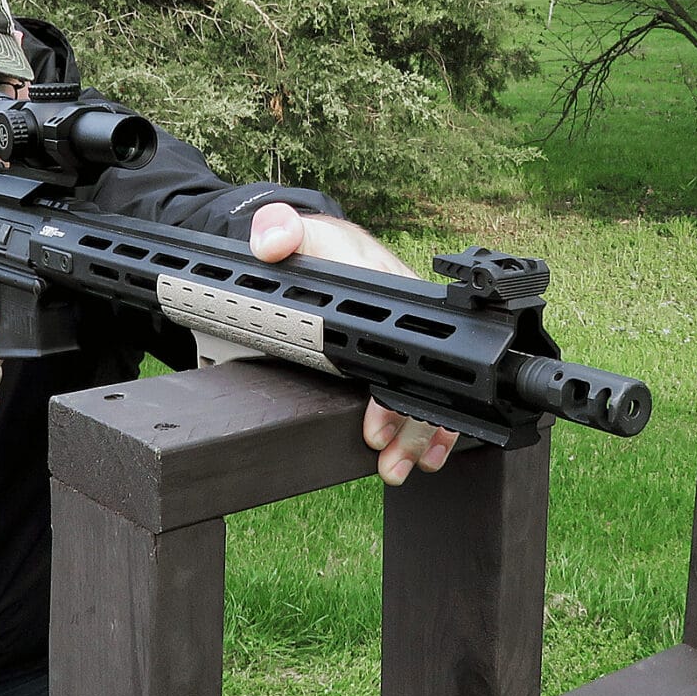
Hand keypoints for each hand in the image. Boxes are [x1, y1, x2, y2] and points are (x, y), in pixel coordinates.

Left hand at [249, 203, 458, 484]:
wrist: (326, 248)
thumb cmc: (317, 244)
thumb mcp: (295, 230)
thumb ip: (278, 230)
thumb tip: (271, 242)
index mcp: (381, 285)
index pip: (394, 340)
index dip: (388, 385)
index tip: (375, 415)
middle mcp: (400, 315)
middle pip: (417, 377)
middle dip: (411, 424)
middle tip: (391, 455)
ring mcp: (400, 341)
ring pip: (423, 392)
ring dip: (419, 433)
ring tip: (402, 465)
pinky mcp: (395, 357)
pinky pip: (418, 394)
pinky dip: (425, 426)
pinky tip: (423, 452)